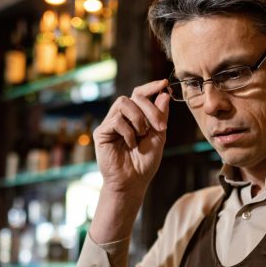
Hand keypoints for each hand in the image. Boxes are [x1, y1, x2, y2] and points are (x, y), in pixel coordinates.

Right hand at [93, 79, 169, 195]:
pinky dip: (128, 131)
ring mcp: (110, 124)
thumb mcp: (158, 137)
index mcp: (135, 117)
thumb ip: (160, 116)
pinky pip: (116, 120)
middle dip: (150, 109)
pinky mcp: (101, 132)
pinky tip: (130, 144)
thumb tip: (164, 93)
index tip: (164, 83)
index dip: (151, 87)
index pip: (140, 94)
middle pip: (133, 96)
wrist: (132, 183)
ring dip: (138, 119)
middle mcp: (121, 117)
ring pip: (123, 103)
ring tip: (141, 136)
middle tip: (159, 127)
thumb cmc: (144, 163)